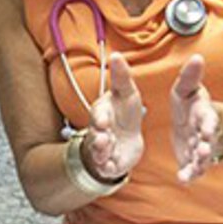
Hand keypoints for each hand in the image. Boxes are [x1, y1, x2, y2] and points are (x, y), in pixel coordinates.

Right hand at [83, 54, 146, 182]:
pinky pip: (107, 169)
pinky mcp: (110, 165)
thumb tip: (116, 55)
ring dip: (101, 153)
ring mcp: (103, 150)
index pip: (98, 115)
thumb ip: (121, 77)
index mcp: (102, 114)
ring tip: (107, 153)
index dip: (99, 118)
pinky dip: (109, 168)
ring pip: (98, 153)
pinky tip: (113, 167)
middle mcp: (99, 133)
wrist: (127, 139)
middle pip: (95, 136)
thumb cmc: (124, 113)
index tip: (103, 120)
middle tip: (104, 137)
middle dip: (98, 138)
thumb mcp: (127, 93)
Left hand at [168, 55, 221, 183]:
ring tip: (196, 168)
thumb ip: (190, 76)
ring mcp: (200, 149)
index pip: (209, 118)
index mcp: (204, 114)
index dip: (209, 123)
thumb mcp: (186, 89)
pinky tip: (183, 179)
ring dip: (200, 163)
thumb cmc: (189, 104)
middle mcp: (205, 134)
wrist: (192, 124)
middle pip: (208, 141)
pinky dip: (189, 175)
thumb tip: (197, 56)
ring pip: (203, 158)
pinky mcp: (191, 160)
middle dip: (206, 146)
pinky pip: (192, 169)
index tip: (208, 128)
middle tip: (203, 151)